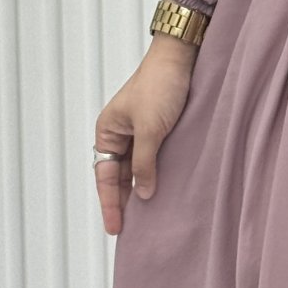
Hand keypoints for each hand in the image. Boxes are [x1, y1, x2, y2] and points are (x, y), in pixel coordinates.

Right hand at [93, 38, 196, 233]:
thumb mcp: (151, 129)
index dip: (110, 203)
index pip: (105, 176)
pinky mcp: (160, 128)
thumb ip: (145, 164)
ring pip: (136, 168)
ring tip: (147, 217)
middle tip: (130, 230)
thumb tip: (144, 194)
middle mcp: (121, 132)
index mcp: (108, 131)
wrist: (183, 57)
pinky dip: (155, 174)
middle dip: (123, 201)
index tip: (116, 228)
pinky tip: (162, 190)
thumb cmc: (160, 85)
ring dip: (140, 189)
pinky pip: (153, 158)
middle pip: (118, 175)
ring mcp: (140, 131)